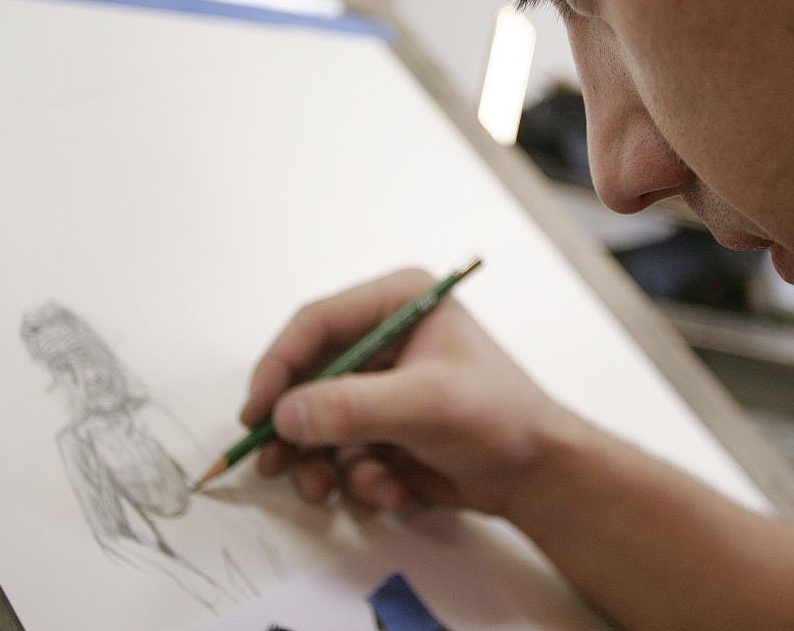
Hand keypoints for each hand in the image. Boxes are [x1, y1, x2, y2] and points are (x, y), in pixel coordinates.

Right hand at [240, 268, 582, 514]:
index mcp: (399, 302)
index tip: (257, 412)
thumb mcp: (423, 405)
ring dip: (321, 461)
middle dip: (295, 426)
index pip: (317, 323)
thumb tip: (284, 415)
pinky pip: (343, 450)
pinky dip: (356, 476)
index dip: (279, 366)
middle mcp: (385, 336)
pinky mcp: (384, 424)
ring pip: (319, 420)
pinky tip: (390, 490)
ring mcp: (383, 383)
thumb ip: (350, 408)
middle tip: (276, 464)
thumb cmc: (497, 418)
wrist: (536, 475)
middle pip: (309, 376)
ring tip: (329, 490)